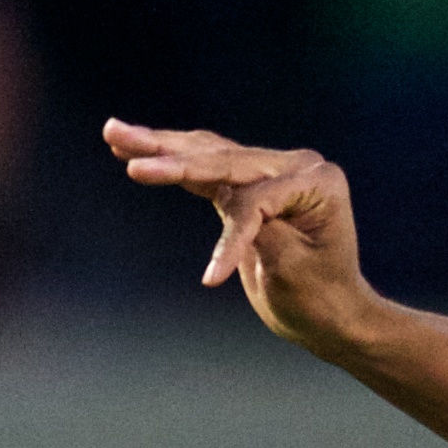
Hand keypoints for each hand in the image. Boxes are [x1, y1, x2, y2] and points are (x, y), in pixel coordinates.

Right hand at [102, 120, 377, 353]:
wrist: (333, 314)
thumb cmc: (319, 300)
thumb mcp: (292, 273)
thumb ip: (263, 235)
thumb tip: (233, 206)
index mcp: (317, 181)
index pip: (257, 199)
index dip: (231, 236)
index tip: (211, 281)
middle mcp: (296, 165)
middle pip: (224, 159)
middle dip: (169, 157)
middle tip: (124, 146)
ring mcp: (273, 170)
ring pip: (208, 154)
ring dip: (159, 146)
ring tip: (115, 133)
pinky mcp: (250, 183)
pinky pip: (207, 167)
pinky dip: (171, 160)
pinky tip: (134, 148)